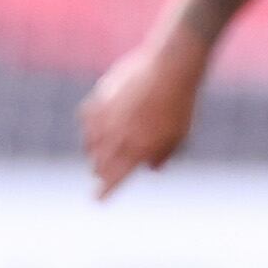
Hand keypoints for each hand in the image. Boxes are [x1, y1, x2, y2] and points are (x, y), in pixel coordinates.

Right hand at [80, 35, 207, 197]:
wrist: (170, 67)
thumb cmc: (181, 103)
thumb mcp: (180, 135)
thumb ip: (164, 155)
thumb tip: (152, 169)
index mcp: (137, 150)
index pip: (114, 178)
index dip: (105, 191)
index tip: (97, 200)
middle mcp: (116, 137)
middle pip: (99, 164)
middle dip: (101, 172)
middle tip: (102, 176)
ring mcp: (104, 117)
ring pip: (89, 144)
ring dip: (94, 152)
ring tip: (98, 155)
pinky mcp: (98, 97)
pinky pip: (86, 119)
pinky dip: (90, 128)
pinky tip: (95, 128)